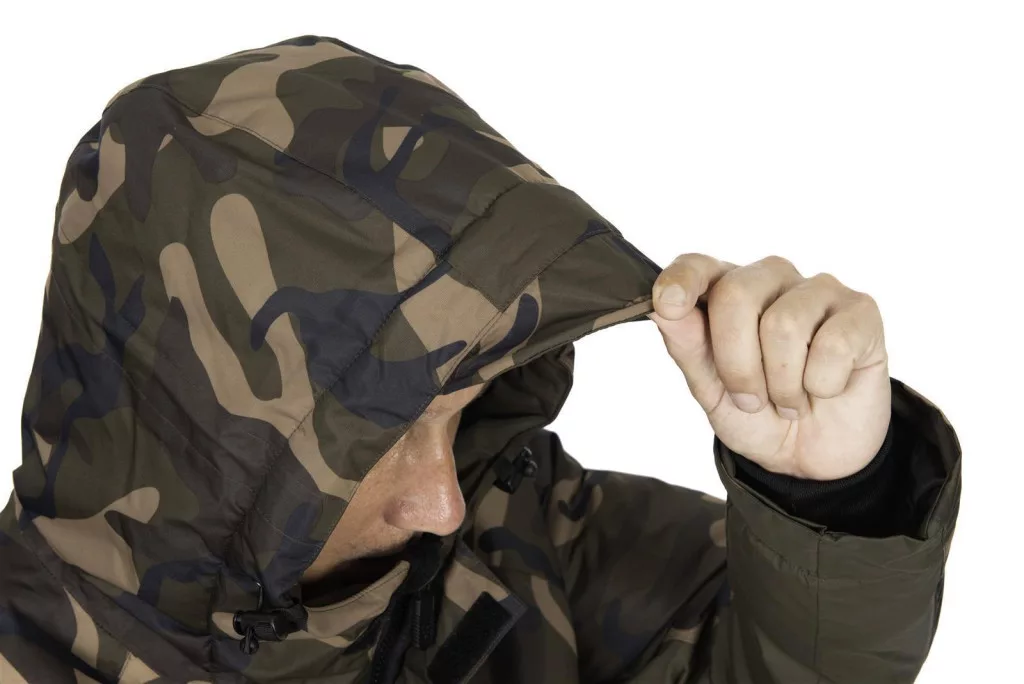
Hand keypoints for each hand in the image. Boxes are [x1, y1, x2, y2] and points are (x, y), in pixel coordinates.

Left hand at [648, 254, 891, 480]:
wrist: (812, 456)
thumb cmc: (757, 414)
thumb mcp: (711, 392)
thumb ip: (688, 348)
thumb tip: (661, 309)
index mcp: (726, 291)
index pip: (697, 265)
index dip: (681, 280)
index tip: (667, 304)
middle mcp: (771, 279)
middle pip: (736, 295)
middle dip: (736, 363)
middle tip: (750, 399)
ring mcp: (818, 290)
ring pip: (783, 324)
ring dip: (782, 383)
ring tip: (789, 400)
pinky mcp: (861, 312)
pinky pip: (833, 344)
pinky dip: (822, 383)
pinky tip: (826, 389)